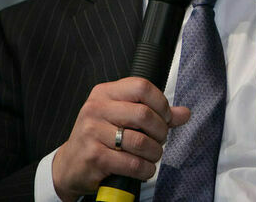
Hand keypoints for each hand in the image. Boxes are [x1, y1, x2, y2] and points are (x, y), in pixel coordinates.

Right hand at [51, 77, 190, 201]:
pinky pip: (132, 163)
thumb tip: (184, 113)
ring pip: (140, 141)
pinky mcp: (94, 156)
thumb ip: (154, 113)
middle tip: (160, 140)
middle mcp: (96, 108)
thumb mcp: (122, 117)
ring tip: (152, 156)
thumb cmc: (100, 137)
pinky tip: (144, 169)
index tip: (165, 117)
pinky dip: (145, 169)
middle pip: (144, 114)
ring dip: (154, 153)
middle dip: (160, 131)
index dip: (161, 103)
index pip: (141, 86)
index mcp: (104, 93)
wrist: (70, 165)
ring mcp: (92, 132)